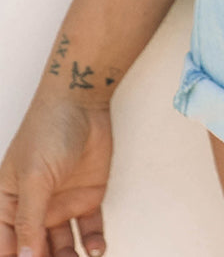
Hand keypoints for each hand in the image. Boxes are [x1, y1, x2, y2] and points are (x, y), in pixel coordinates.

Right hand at [0, 91, 111, 256]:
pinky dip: (92, 244)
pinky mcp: (86, 197)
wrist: (82, 101)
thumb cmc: (48, 130)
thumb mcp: (34, 178)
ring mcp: (60, 204)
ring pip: (62, 247)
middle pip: (36, 251)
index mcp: (9, 206)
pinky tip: (96, 250)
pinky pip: (88, 230)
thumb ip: (29, 220)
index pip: (8, 248)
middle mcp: (34, 210)